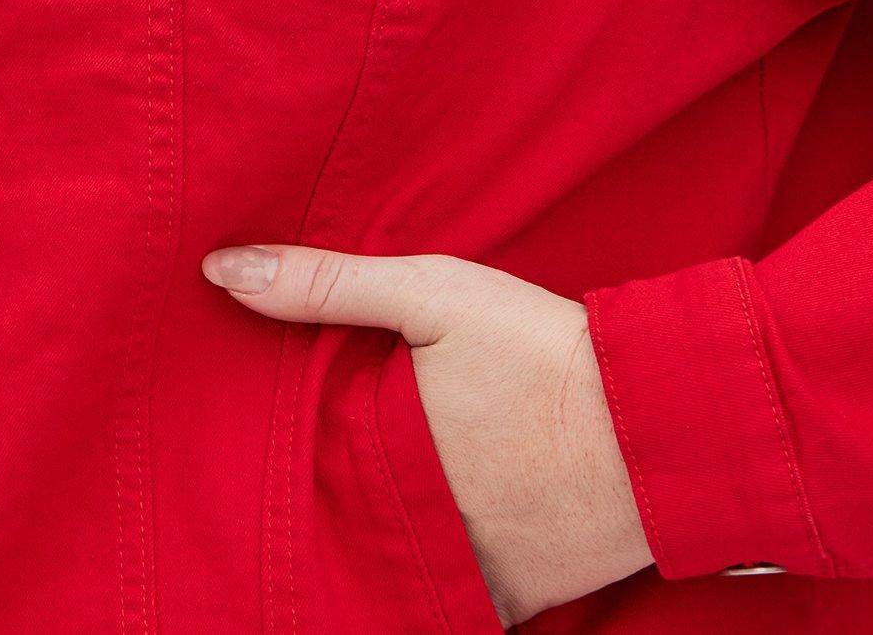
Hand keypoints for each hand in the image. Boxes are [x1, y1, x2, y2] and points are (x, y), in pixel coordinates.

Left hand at [201, 242, 655, 625]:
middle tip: (317, 464)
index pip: (285, 466)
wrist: (653, 425)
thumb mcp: (432, 294)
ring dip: (370, 537)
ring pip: (382, 563)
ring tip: (374, 494)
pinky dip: (428, 570)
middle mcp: (398, 529)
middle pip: (330, 522)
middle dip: (319, 499)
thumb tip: (219, 270)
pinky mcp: (502, 602)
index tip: (247, 427)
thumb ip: (326, 283)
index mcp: (368, 454)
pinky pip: (441, 599)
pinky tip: (431, 528)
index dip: (266, 448)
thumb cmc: (537, 351)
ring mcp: (452, 574)